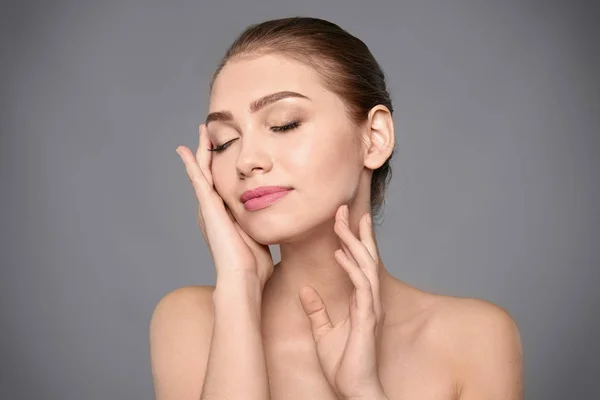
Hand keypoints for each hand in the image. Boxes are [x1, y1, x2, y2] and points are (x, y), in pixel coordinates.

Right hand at [176, 124, 273, 288]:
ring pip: (202, 172)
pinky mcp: (207, 208)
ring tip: (201, 132)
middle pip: (210, 173)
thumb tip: (277, 222)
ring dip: (201, 151)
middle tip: (209, 132)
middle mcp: (213, 211)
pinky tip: (184, 150)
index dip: (222, 166)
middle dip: (210, 152)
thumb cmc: (254, 266)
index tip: (226, 149)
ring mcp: (208, 209)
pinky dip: (189, 164)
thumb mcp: (260, 236)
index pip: (222, 184)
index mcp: (225, 216)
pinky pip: (197, 180)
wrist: (245, 278)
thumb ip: (262, 225)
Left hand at [298, 205, 387, 399]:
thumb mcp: (323, 331)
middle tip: (342, 208)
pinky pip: (361, 286)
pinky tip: (339, 253)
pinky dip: (350, 267)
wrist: (353, 389)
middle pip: (365, 257)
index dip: (351, 240)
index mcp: (360, 300)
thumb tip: (305, 289)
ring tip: (341, 221)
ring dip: (353, 242)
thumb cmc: (343, 364)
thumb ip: (316, 310)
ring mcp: (370, 307)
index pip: (358, 263)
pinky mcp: (367, 317)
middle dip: (355, 231)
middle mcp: (369, 299)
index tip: (341, 219)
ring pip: (366, 265)